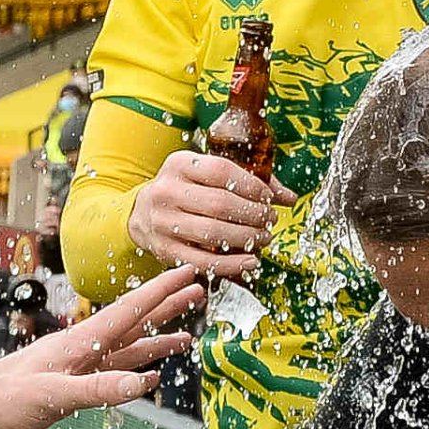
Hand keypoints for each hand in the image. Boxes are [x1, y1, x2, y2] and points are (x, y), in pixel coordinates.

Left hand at [0, 266, 198, 428]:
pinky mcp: (73, 382)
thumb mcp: (52, 396)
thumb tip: (145, 383)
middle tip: (199, 288)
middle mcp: (84, 347)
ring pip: (128, 345)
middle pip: (135, 321)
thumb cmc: (2, 401)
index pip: (130, 311)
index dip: (162, 291)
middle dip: (167, 305)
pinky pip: (114, 370)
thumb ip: (98, 390)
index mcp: (81, 342)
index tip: (189, 271)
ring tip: (188, 332)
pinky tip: (151, 372)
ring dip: (158, 336)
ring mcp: (80, 364)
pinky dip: (136, 368)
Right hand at [128, 146, 291, 277]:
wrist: (140, 214)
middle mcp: (167, 191)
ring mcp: (163, 222)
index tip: (268, 198)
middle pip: (220, 204)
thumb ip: (247, 181)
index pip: (222, 172)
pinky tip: (251, 261)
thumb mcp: (206, 175)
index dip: (252, 187)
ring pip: (213, 233)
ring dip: (247, 238)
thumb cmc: (184, 191)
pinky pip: (204, 261)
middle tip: (269, 220)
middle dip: (254, 215)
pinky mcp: (165, 250)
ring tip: (263, 238)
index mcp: (180, 164)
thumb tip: (288, 197)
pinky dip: (232, 264)